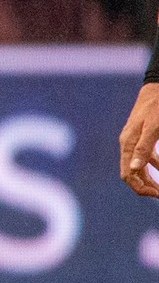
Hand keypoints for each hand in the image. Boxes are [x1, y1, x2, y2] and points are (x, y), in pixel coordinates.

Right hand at [120, 81, 158, 197]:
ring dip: (149, 179)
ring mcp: (133, 140)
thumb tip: (134, 169)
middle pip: (131, 173)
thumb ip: (144, 148)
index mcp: (128, 144)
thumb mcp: (154, 127)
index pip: (128, 174)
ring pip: (137, 166)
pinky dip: (154, 165)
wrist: (156, 88)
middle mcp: (128, 144)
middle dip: (145, 186)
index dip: (141, 188)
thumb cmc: (157, 107)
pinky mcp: (140, 136)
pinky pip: (144, 156)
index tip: (158, 194)